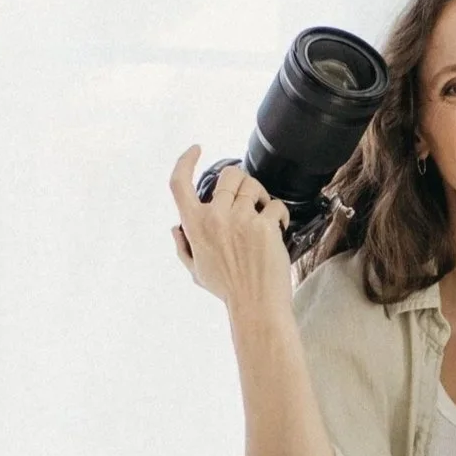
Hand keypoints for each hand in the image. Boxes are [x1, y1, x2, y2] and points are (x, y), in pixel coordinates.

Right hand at [169, 144, 292, 309]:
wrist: (256, 305)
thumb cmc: (228, 290)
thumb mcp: (197, 271)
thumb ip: (184, 247)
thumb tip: (176, 227)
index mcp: (194, 226)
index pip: (179, 184)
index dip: (185, 161)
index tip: (195, 150)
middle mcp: (215, 218)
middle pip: (228, 175)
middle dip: (240, 181)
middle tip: (249, 198)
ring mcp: (240, 220)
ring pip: (252, 185)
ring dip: (260, 195)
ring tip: (264, 214)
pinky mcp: (264, 226)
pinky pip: (275, 205)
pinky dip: (279, 214)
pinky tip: (278, 228)